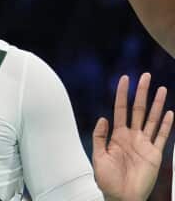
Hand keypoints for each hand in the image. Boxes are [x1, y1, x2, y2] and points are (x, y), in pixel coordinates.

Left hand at [93, 73, 172, 200]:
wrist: (122, 196)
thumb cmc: (108, 180)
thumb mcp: (98, 157)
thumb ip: (100, 137)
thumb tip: (102, 118)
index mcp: (117, 135)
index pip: (120, 109)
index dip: (122, 94)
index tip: (124, 78)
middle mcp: (132, 136)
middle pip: (138, 109)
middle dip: (142, 93)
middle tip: (145, 76)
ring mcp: (145, 144)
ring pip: (152, 119)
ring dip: (157, 104)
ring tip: (161, 89)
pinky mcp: (155, 154)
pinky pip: (162, 136)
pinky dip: (166, 124)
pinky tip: (169, 112)